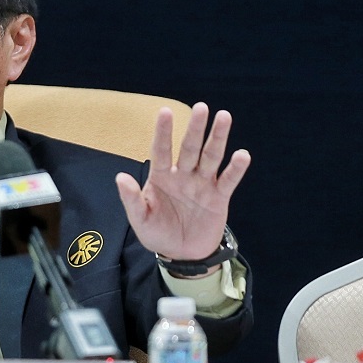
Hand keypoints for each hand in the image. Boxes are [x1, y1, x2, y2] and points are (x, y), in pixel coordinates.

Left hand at [114, 102, 250, 261]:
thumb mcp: (140, 219)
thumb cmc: (157, 233)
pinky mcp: (218, 197)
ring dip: (218, 138)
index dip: (163, 132)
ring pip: (211, 157)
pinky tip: (242, 155)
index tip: (164, 111)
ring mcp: (202, 184)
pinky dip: (235, 169)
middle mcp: (183, 175)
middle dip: (195, 128)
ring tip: (224, 117)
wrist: (181, 254)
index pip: (161, 149)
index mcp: (161, 176)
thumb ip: (131, 199)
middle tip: (201, 108)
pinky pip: (228, 181)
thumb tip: (120, 177)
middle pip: (190, 148)